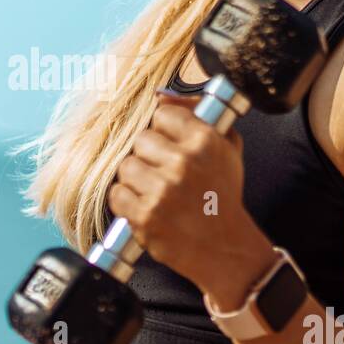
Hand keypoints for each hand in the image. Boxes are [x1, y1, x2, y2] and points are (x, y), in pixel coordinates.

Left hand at [107, 92, 277, 309]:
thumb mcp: (226, 147)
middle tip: (163, 171)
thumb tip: (160, 96)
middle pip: (141, 139)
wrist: (224, 247)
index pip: (163, 114)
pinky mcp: (144, 216)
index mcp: (204, 142)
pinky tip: (146, 206)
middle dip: (150, 155)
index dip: (164, 130)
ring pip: (126, 165)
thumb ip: (196, 113)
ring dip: (136, 178)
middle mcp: (182, 163)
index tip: (171, 144)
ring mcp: (161, 191)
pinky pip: (117, 193)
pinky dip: (127, 201)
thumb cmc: (222, 194)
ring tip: (155, 190)